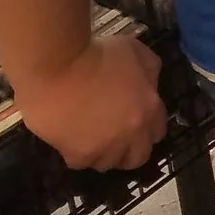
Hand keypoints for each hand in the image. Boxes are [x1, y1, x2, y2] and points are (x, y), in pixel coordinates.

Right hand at [14, 35, 168, 170]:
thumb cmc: (96, 52)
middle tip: (111, 139)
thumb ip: (148, 70)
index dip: (143, 130)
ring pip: (108, 163)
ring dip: (100, 153)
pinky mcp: (79, 153)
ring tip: (87, 137)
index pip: (157, 133)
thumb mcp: (135, 51)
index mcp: (150, 108)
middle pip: (137, 157)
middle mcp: (133, 132)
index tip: (130, 124)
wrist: (58, 64)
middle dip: (127, 151)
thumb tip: (148, 85)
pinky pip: (80, 163)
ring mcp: (106, 146)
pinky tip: (68, 139)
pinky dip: (75, 154)